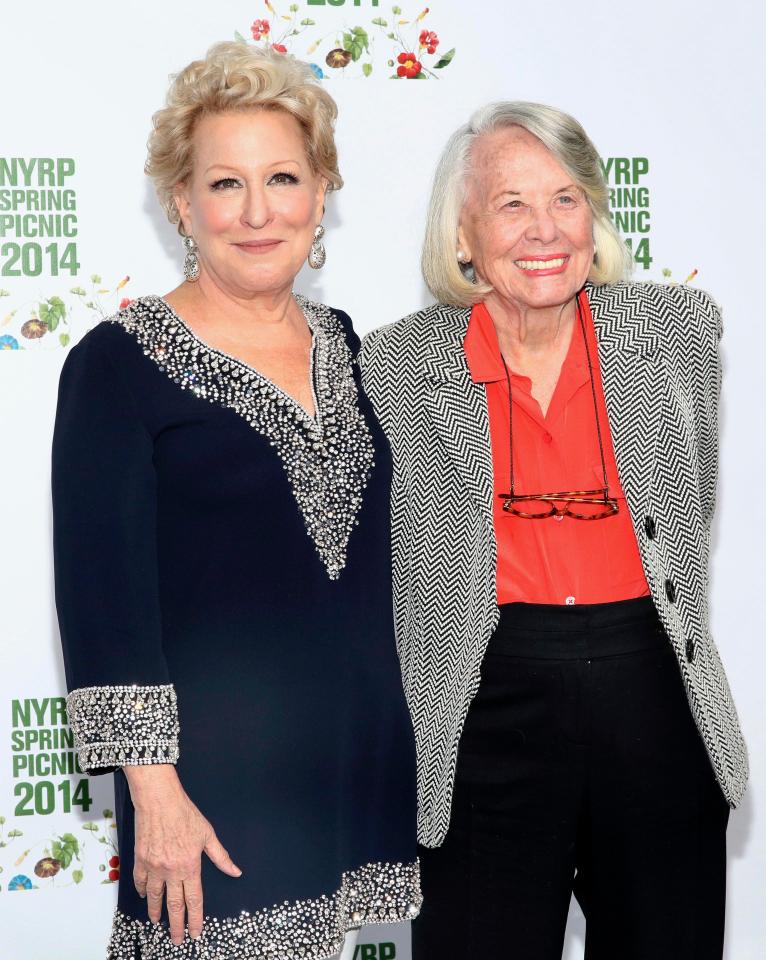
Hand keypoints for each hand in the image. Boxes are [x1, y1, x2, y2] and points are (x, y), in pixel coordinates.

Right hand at [124, 765, 241, 945]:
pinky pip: (140, 882)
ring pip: (155, 897)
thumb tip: (235, 872)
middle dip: (176, 925)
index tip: (195, 933)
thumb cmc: (184, 813)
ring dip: (156, 912)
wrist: (159, 800)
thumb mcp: (208, 834)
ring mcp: (154, 867)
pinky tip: (146, 896)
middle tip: (177, 940)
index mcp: (190, 866)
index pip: (194, 900)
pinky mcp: (140, 860)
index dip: (195, 919)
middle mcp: (171, 870)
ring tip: (157, 922)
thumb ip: (221, 857)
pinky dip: (143, 891)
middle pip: (174, 905)